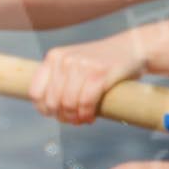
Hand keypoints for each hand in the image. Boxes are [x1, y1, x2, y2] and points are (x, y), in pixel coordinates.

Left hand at [28, 35, 146, 124]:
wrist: (132, 48)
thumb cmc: (100, 63)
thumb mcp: (73, 64)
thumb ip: (59, 80)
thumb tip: (46, 110)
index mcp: (54, 57)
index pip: (35, 91)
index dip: (43, 108)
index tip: (54, 114)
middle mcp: (64, 59)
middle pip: (52, 101)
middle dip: (61, 116)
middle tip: (72, 120)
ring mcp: (82, 65)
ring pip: (69, 103)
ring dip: (74, 118)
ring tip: (81, 120)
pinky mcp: (99, 73)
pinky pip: (86, 102)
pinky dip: (87, 114)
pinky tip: (90, 117)